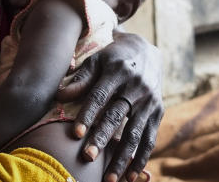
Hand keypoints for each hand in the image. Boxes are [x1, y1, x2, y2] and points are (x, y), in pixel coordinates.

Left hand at [56, 31, 163, 181]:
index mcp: (117, 71)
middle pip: (116, 116)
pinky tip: (130, 177)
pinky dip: (141, 159)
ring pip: (134, 133)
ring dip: (122, 157)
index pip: (99, 96)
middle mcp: (136, 87)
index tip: (75, 135)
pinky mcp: (158, 112)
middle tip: (87, 157)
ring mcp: (149, 101)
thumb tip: (59, 96)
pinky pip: (149, 139)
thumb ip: (80, 79)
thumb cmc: (113, 58)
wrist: (146, 50)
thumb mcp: (96, 60)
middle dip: (102, 138)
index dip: (87, 115)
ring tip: (109, 178)